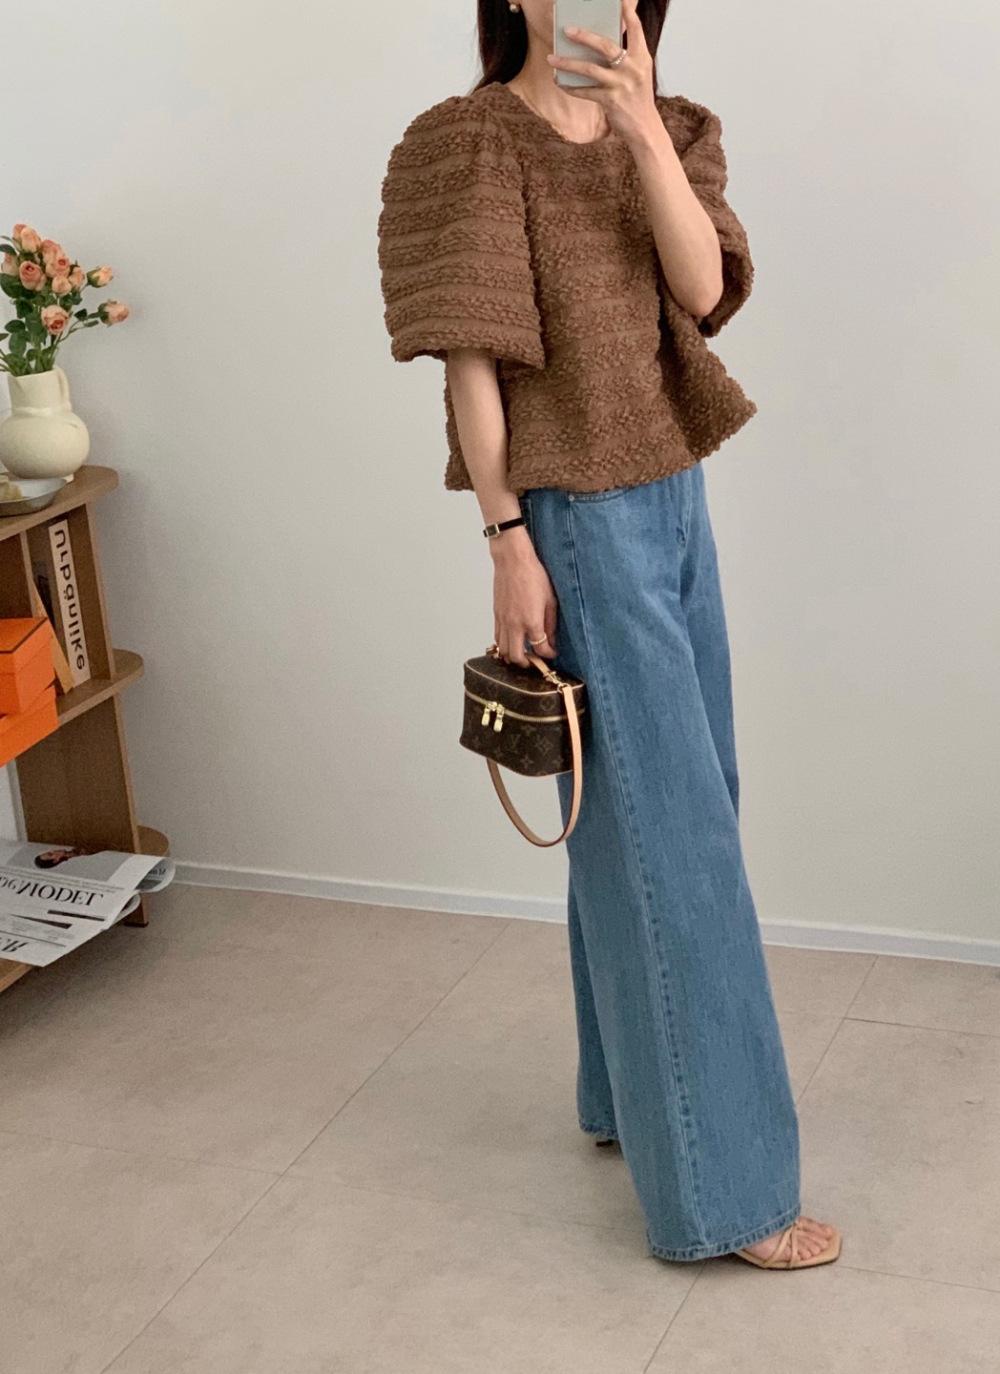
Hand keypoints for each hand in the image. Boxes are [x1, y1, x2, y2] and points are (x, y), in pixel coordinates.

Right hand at [491, 534, 558, 666]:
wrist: (512, 561)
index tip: (552, 654)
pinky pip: (497, 637)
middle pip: (517, 657)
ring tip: (523, 654)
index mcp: (531, 621)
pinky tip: (512, 641)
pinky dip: (504, 644)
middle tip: (535, 661)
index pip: (540, 649)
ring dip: (513, 656)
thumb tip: (551, 640)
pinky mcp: (496, 615)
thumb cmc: (533, 576)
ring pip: (504, 650)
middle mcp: (515, 625)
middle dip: (527, 663)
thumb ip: (550, 624)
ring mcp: (503, 621)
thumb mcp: (550, 600)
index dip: (548, 655)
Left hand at [546, 0, 658, 145]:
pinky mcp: (611, 101)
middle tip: (566, 29)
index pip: (635, 29)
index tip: (619, 0)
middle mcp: (633, 68)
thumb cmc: (637, 99)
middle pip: (605, 46)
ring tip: (551, 58)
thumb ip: (625, 58)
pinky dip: (571, 87)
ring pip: (590, 69)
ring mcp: (621, 85)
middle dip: (584, 36)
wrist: (645, 129)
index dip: (627, 12)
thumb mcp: (637, 74)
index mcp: (642, 57)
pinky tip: (560, 82)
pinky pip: (585, 91)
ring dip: (568, 63)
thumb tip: (597, 45)